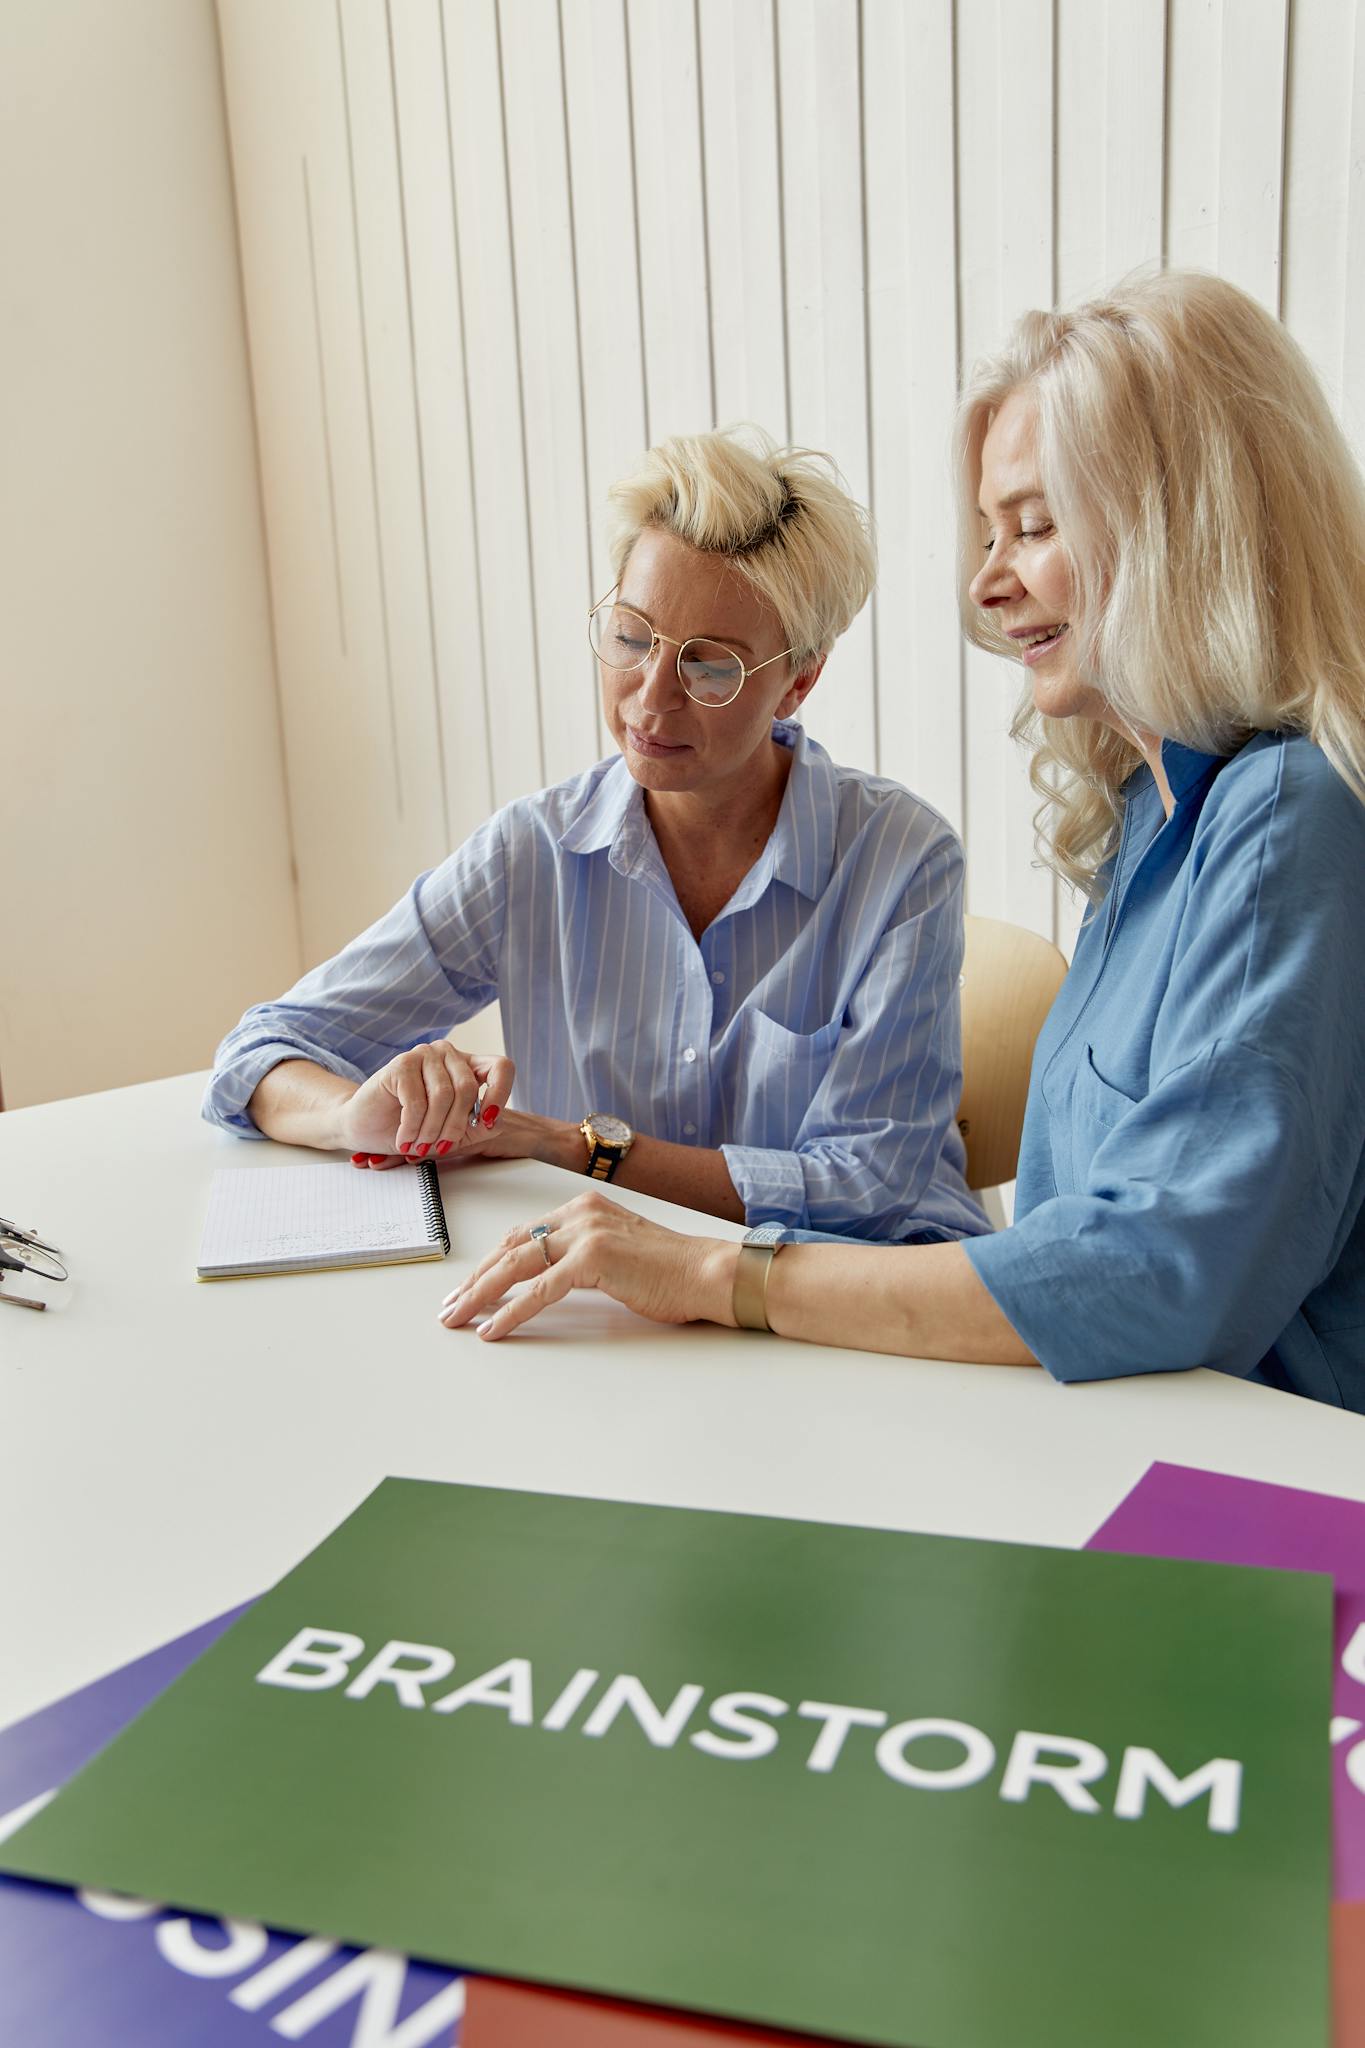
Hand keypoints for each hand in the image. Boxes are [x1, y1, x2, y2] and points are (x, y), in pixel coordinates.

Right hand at [341, 1041, 513, 1167]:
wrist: (366, 1127)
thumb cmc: (412, 1128)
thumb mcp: (454, 1134)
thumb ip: (479, 1128)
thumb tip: (494, 1121)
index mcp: (467, 1066)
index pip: (501, 1067)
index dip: (501, 1093)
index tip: (487, 1120)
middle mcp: (448, 1054)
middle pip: (468, 1088)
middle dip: (454, 1127)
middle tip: (440, 1148)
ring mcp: (424, 1054)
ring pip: (443, 1096)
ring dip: (432, 1130)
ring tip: (419, 1146)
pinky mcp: (401, 1064)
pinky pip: (417, 1102)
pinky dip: (412, 1128)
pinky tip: (405, 1139)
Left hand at [437, 1188, 737, 1338]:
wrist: (706, 1272)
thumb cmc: (669, 1270)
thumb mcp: (615, 1254)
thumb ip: (580, 1258)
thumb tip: (544, 1281)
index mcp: (582, 1208)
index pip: (521, 1236)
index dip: (490, 1264)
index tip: (468, 1288)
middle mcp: (579, 1214)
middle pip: (510, 1248)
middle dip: (475, 1281)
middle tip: (451, 1307)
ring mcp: (586, 1233)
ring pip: (516, 1265)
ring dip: (480, 1295)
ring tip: (458, 1318)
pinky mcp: (594, 1259)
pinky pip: (540, 1290)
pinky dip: (511, 1312)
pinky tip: (493, 1329)